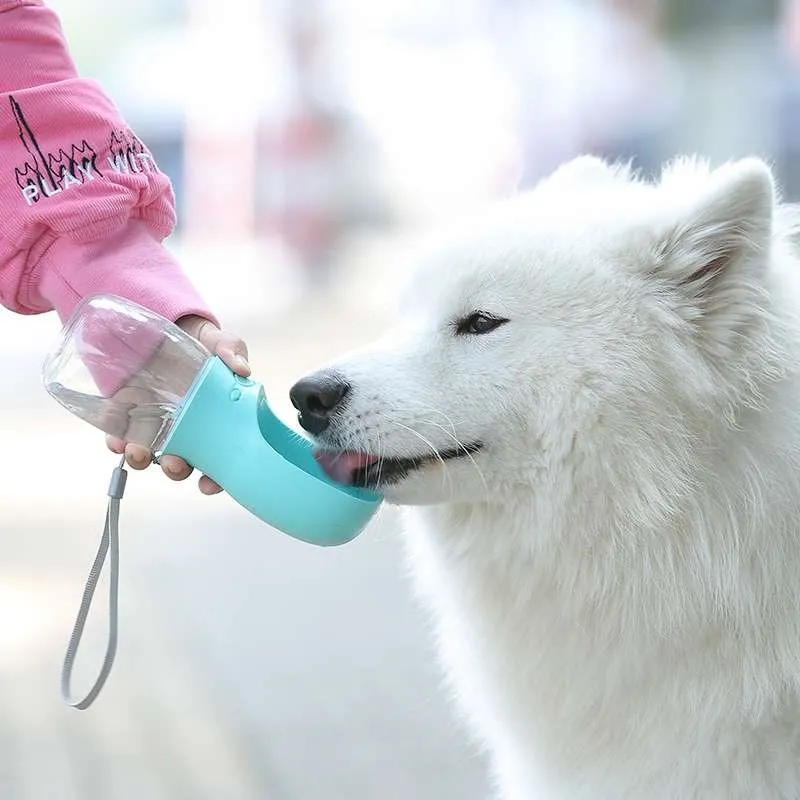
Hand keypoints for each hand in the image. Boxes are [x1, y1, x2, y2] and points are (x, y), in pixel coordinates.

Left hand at [105, 315, 249, 494]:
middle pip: (182, 461)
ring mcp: (154, 423)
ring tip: (140, 454)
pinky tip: (117, 442)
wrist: (162, 325)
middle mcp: (184, 428)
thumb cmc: (198, 342)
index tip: (211, 484)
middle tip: (176, 465)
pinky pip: (119, 435)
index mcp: (213, 419)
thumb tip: (243, 369)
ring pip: (149, 453)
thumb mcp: (220, 342)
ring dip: (144, 459)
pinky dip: (116, 443)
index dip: (217, 476)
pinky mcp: (126, 414)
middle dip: (177, 469)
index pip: (219, 456)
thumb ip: (232, 351)